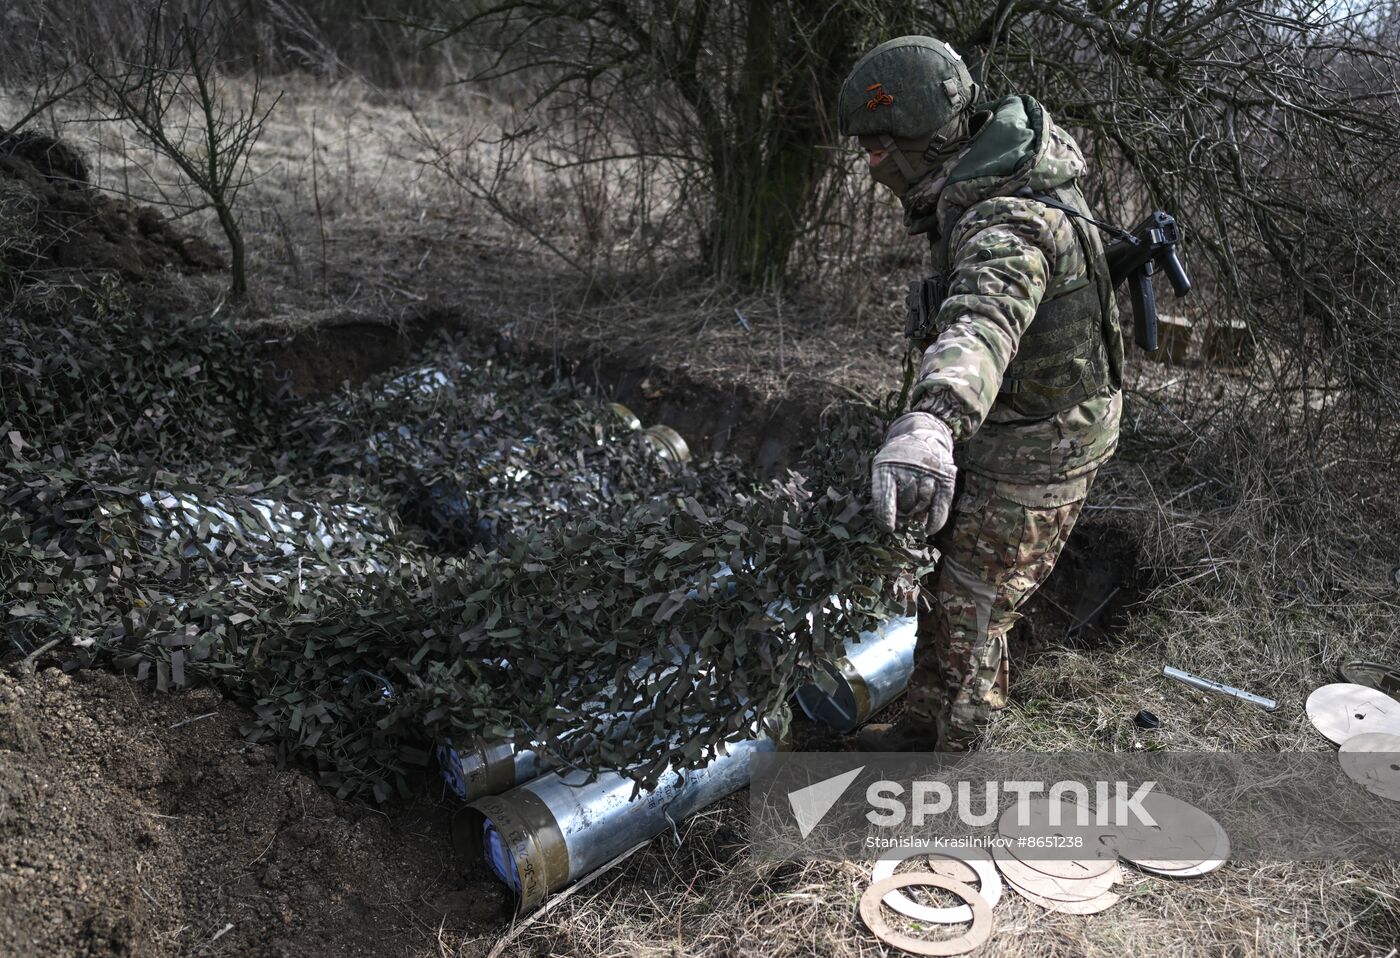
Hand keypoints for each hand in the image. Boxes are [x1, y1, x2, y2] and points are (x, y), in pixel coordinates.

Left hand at [871, 412, 955, 533]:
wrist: (922, 435)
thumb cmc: (897, 461)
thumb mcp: (882, 469)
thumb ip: (884, 495)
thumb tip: (891, 527)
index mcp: (886, 466)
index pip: (885, 494)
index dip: (886, 514)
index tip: (888, 528)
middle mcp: (909, 468)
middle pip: (905, 502)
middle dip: (903, 513)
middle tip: (902, 513)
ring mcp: (929, 472)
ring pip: (922, 503)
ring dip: (917, 512)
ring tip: (913, 510)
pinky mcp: (945, 479)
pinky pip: (940, 505)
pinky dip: (935, 520)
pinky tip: (929, 528)